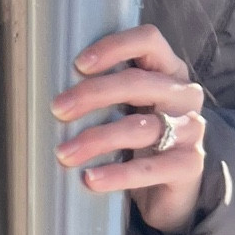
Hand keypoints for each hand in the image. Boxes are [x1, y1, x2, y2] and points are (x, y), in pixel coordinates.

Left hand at [52, 24, 205, 234]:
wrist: (169, 194)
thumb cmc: (137, 146)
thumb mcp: (124, 113)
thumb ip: (101, 99)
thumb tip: (43, 99)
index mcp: (167, 72)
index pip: (149, 41)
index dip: (115, 46)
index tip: (79, 64)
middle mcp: (183, 95)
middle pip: (139, 82)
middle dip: (93, 93)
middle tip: (58, 109)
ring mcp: (190, 130)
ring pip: (140, 127)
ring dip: (96, 139)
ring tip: (64, 154)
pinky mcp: (188, 165)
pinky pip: (150, 168)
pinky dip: (117, 174)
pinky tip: (91, 179)